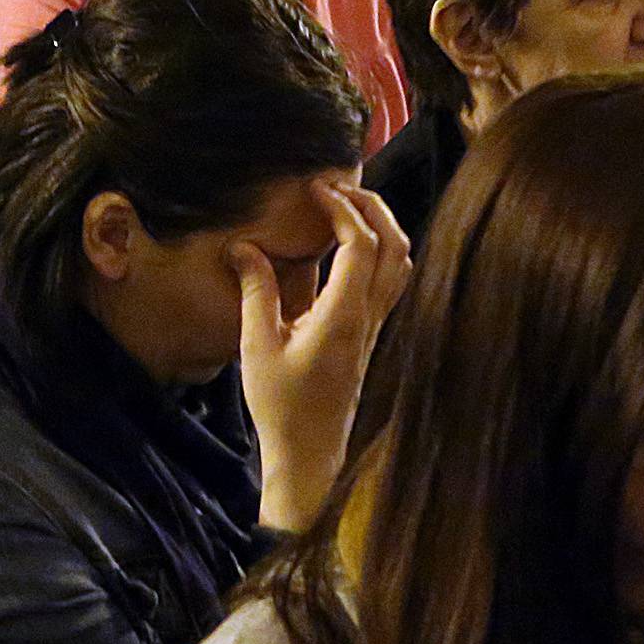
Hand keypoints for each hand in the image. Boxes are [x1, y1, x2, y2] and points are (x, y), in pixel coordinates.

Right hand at [233, 182, 410, 530]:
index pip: (360, 244)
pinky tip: (348, 249)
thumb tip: (243, 247)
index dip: (342, 208)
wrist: (310, 455)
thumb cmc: (282, 407)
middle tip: (337, 188)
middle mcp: (369, 317)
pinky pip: (391, 282)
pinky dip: (380, 251)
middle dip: (371, 206)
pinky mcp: (371, 336)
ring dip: (381, 227)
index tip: (316, 189)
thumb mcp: (257, 346)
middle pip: (393, 245)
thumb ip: (255, 291)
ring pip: (400, 263)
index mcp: (344, 316)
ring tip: (347, 208)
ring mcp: (375, 327)